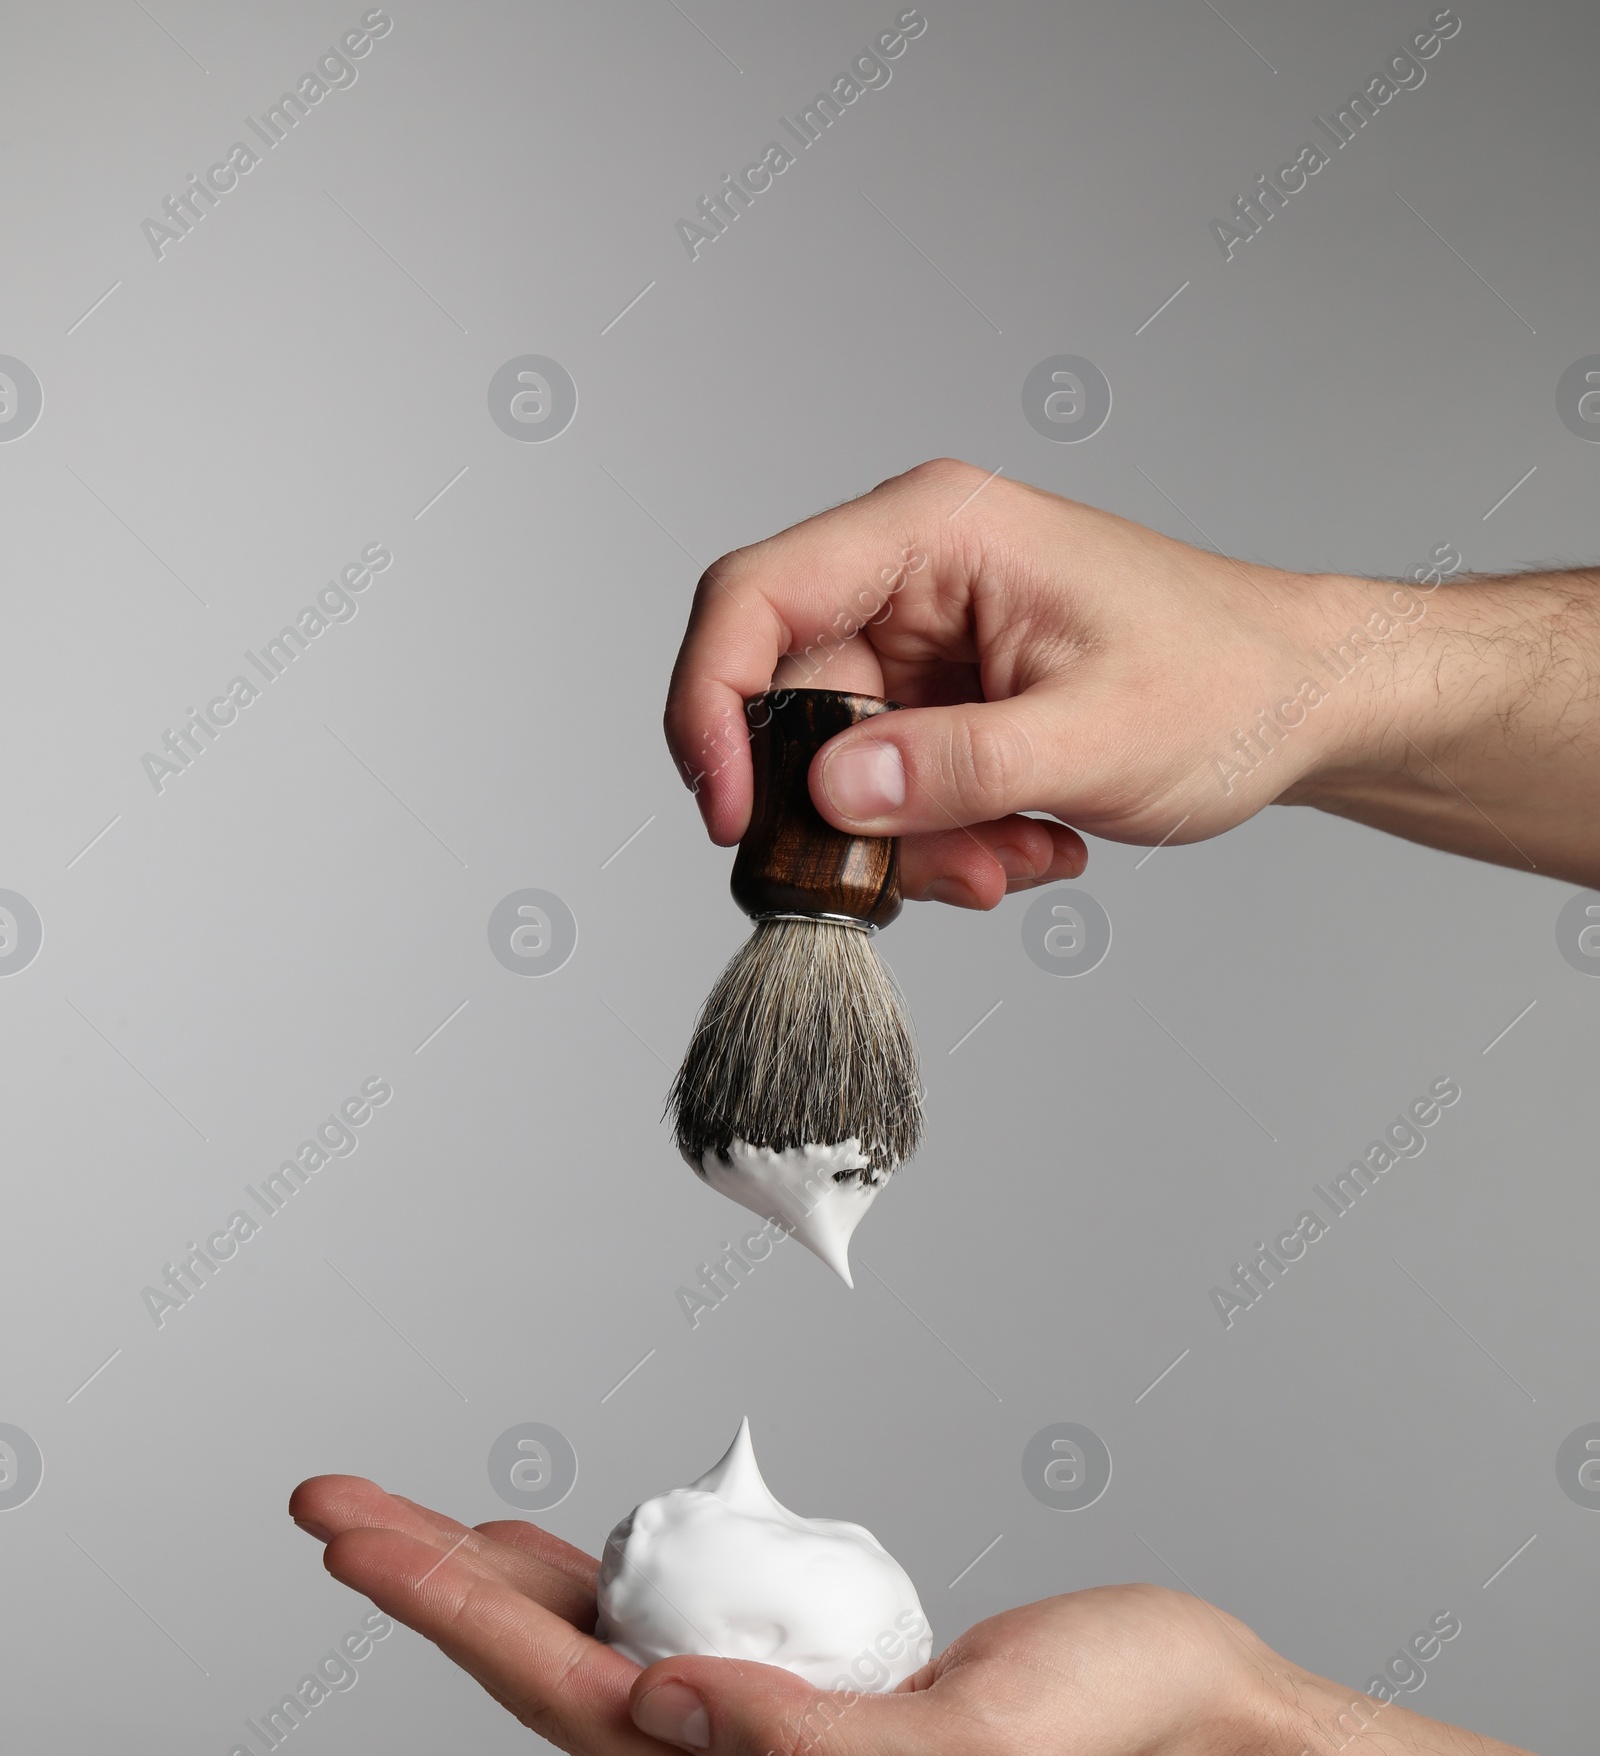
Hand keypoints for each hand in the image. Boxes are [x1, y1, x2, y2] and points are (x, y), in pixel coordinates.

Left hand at [287, 1470, 1267, 1755]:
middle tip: (334, 1505)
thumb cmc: (1119, 1737)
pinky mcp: (807, 1696)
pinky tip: (553, 1556)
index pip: (571, 1700)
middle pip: (550, 1677)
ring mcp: (773, 1746)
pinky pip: (665, 1639)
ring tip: (399, 1525)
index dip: (453, 1613)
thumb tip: (655, 1700)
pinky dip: (590, 1590)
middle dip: (432, 1587)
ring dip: (491, 1589)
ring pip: (593, 1659)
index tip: (362, 1540)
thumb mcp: (980, 1748)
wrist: (1207, 1741)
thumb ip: (814, 1742)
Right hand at [662, 457, 1386, 908]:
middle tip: (940, 874)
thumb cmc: (1230, 681)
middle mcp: (912, 576)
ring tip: (1020, 855)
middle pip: (792, 706)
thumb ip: (952, 769)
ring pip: (840, 769)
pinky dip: (949, 843)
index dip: (713, 707)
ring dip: (918, 844)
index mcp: (934, 531)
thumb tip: (828, 796)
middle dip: (854, 817)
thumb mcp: (1091, 737)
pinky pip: (892, 791)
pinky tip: (1031, 842)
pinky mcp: (944, 702)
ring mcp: (924, 642)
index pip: (754, 598)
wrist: (1305, 702)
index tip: (732, 815)